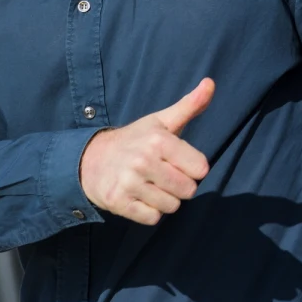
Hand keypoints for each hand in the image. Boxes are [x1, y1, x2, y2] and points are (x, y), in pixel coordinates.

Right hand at [79, 78, 214, 225]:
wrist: (91, 159)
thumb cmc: (135, 140)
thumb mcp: (161, 121)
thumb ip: (189, 105)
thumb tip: (210, 82)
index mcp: (158, 140)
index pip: (201, 168)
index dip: (193, 168)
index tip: (178, 161)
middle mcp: (143, 161)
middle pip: (188, 190)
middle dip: (180, 186)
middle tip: (163, 174)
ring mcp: (129, 182)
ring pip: (171, 207)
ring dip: (164, 200)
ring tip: (150, 185)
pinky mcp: (118, 202)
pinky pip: (152, 218)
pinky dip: (149, 212)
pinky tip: (139, 196)